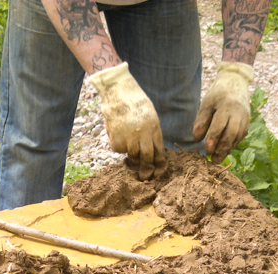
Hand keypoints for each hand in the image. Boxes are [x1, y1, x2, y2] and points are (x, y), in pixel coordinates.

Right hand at [89, 63, 166, 180]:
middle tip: (145, 177)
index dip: (159, 164)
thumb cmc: (134, 102)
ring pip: (133, 155)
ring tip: (128, 141)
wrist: (118, 91)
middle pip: (147, 158)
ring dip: (131, 154)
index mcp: (154, 128)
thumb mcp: (149, 116)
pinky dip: (118, 145)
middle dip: (146, 169)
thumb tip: (151, 152)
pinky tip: (117, 133)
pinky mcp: (117, 139)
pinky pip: (119, 149)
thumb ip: (151, 133)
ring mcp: (130, 138)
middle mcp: (143, 134)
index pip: (159, 151)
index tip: (158, 174)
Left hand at [193, 61, 253, 159]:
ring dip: (227, 149)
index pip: (220, 125)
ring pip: (237, 137)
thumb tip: (197, 138)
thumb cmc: (217, 94)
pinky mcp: (247, 122)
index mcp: (226, 106)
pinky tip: (224, 150)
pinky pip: (240, 136)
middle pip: (231, 134)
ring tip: (217, 157)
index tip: (206, 150)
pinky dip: (232, 144)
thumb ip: (201, 120)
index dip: (213, 139)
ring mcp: (245, 118)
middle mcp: (238, 112)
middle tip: (212, 159)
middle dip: (222, 148)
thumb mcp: (206, 104)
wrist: (236, 82)